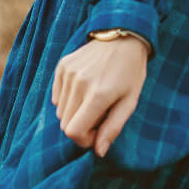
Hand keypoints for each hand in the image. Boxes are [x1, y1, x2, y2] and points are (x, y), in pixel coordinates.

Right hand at [53, 35, 148, 158]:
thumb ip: (113, 128)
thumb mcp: (130, 101)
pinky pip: (57, 96)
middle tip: (98, 116)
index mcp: (98, 95)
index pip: (73, 132)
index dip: (83, 140)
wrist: (123, 36)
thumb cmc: (131, 72)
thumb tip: (98, 152)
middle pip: (65, 124)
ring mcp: (68, 73)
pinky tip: (84, 90)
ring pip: (60, 111)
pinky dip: (68, 100)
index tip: (97, 133)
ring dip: (75, 113)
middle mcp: (79, 83)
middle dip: (80, 128)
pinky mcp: (62, 66)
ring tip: (93, 101)